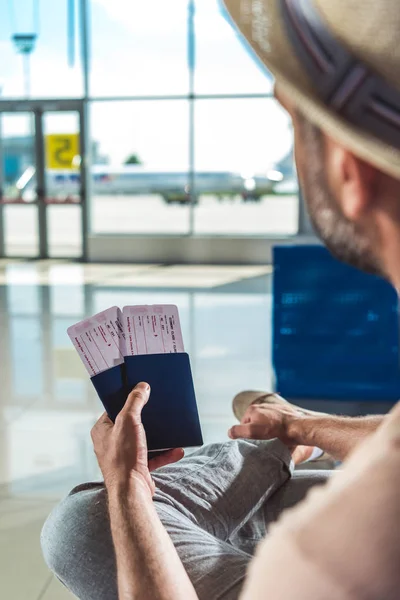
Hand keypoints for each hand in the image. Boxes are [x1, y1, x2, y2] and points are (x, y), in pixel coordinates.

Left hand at [91, 382, 183, 497]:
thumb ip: (135, 401)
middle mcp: (110, 443)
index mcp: (102, 430)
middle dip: (147, 418)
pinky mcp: (137, 468)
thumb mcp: (129, 421)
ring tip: (172, 427)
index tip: (141, 392)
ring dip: (159, 436)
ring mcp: (124, 456)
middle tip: (159, 407)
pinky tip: (178, 449)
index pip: (114, 409)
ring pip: (144, 440)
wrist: (131, 491)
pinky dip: (165, 453)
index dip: (127, 400)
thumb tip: (142, 387)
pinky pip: (153, 456)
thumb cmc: (123, 456)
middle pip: (131, 424)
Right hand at [228, 402, 307, 444]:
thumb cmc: (276, 431)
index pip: (243, 425)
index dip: (248, 435)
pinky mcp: (283, 411)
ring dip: (268, 429)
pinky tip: (281, 433)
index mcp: (252, 409)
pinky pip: (275, 420)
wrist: (297, 428)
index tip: (256, 441)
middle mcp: (262, 406)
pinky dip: (276, 427)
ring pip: (265, 422)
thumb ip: (238, 431)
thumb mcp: (253, 433)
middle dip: (258, 432)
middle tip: (265, 440)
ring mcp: (273, 407)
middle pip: (254, 423)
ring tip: (274, 437)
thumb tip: (230, 432)